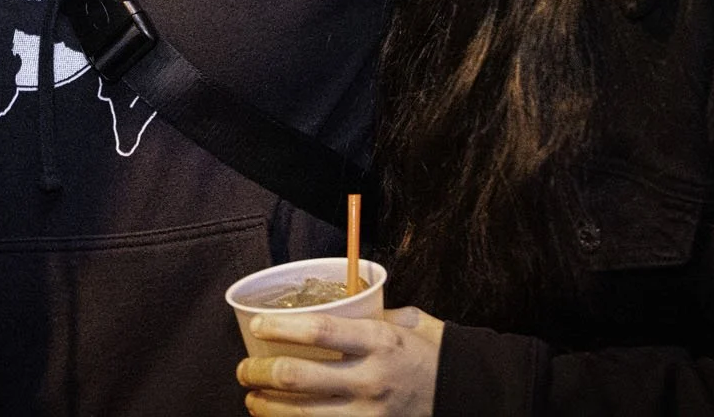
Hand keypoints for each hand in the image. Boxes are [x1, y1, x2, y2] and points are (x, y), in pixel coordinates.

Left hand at [236, 306, 443, 416]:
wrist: (470, 394)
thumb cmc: (434, 353)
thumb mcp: (409, 321)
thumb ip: (371, 314)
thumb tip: (334, 307)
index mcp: (380, 342)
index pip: (319, 332)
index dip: (280, 329)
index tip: (257, 326)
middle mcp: (371, 380)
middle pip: (298, 378)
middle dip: (259, 374)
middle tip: (243, 370)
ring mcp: (370, 415)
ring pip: (302, 416)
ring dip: (267, 408)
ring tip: (252, 399)